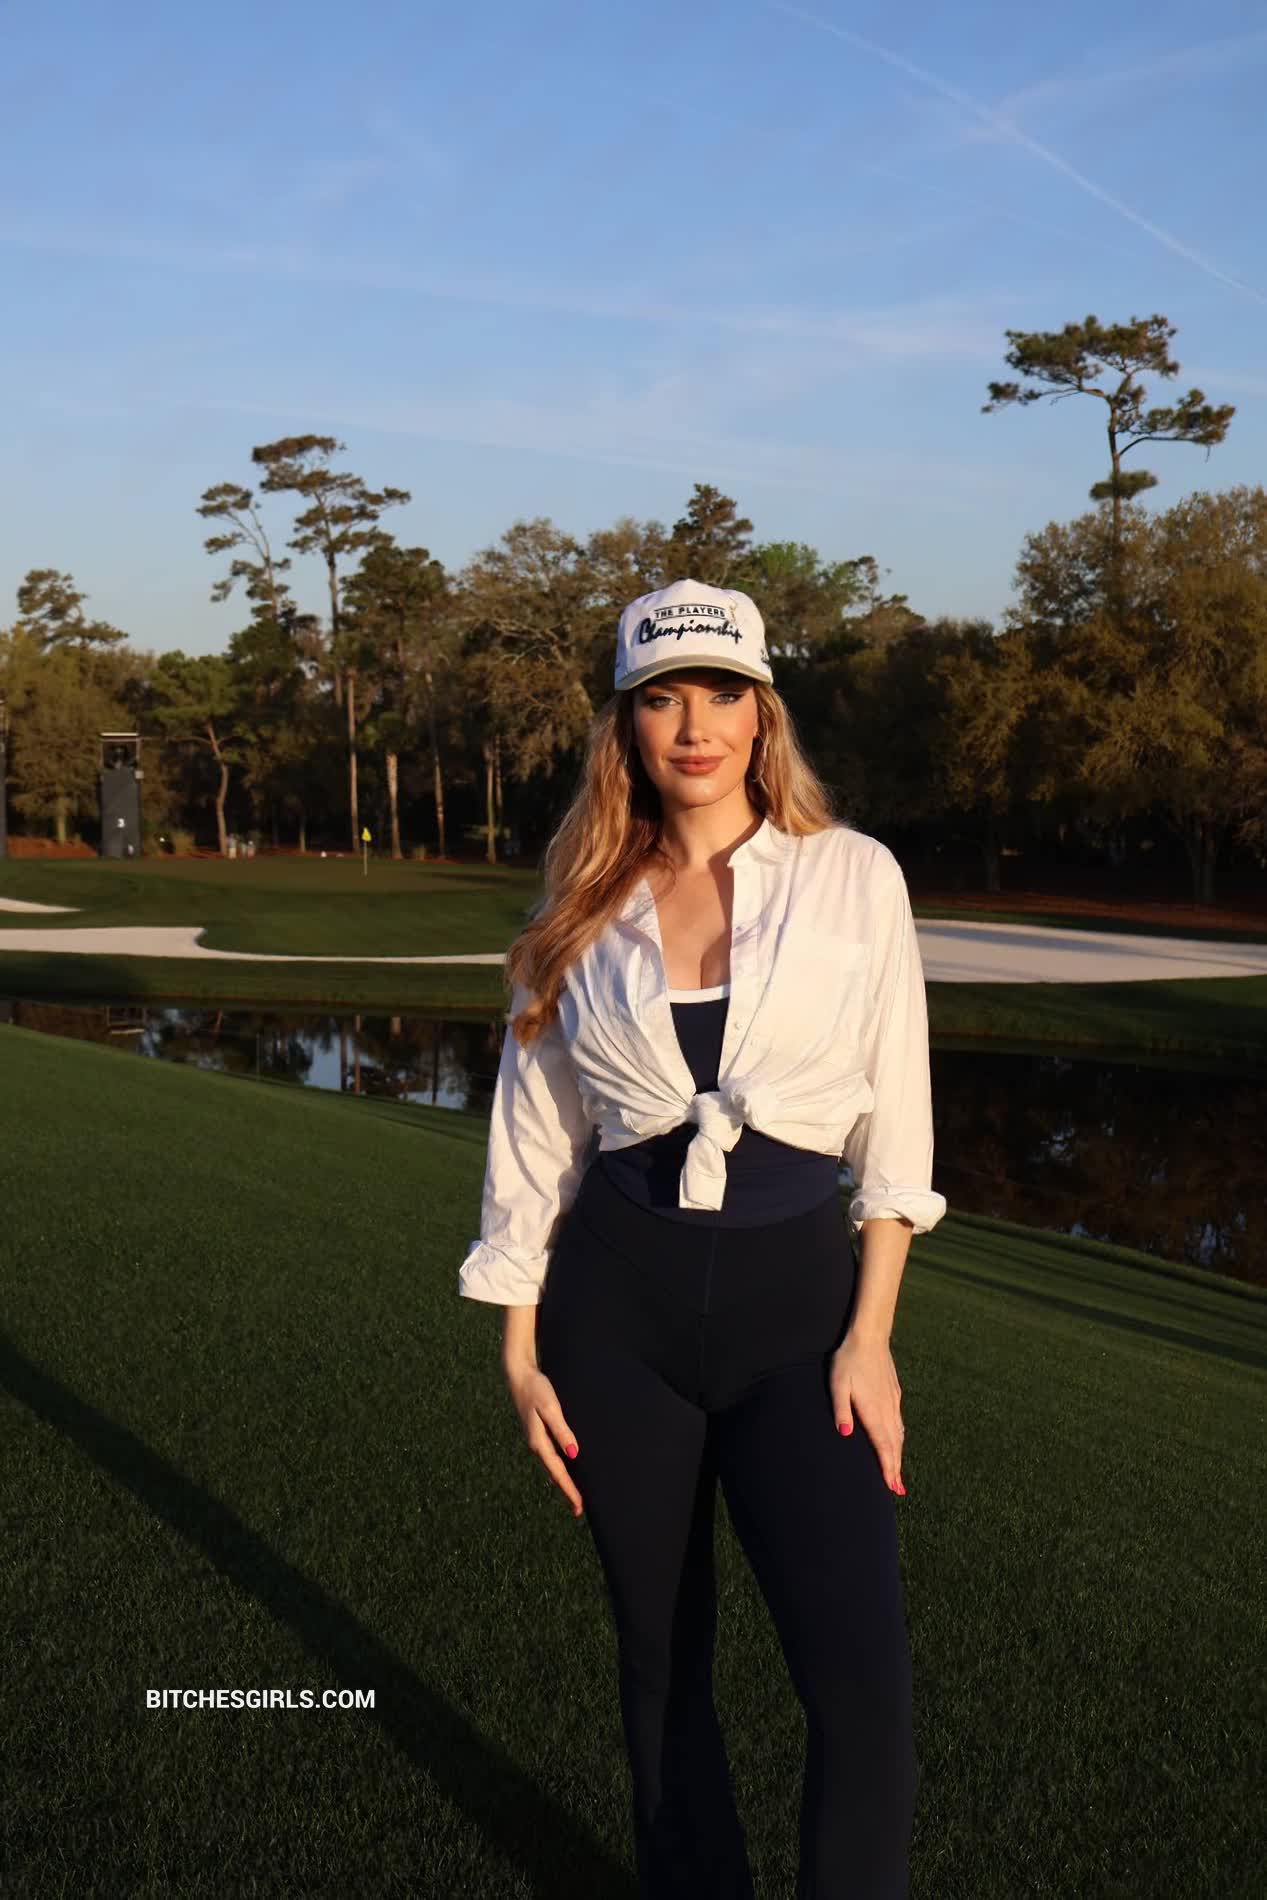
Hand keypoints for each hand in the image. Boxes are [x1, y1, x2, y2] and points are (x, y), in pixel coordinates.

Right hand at [505, 1363, 584, 1518]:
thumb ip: (562, 1431)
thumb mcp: (550, 1408)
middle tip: (579, 1510)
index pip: (558, 1472)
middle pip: (554, 1474)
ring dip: (562, 1481)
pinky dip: (558, 1468)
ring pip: (551, 1467)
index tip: (580, 1506)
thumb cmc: (536, 1389)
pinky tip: (565, 1468)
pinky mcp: (537, 1432)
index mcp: (539, 1442)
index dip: (570, 1490)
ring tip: (574, 1495)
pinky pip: (549, 1457)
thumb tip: (573, 1454)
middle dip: (566, 1491)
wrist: (518, 1374)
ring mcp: (535, 1439)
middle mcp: (536, 1444)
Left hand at [830, 1334, 905, 1495]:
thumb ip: (841, 1409)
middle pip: (894, 1444)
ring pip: (898, 1434)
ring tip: (897, 1473)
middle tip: (897, 1490)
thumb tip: (846, 1434)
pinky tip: (897, 1442)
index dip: (887, 1466)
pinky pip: (899, 1422)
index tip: (891, 1486)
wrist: (870, 1336)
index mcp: (873, 1409)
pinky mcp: (894, 1393)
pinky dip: (899, 1438)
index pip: (882, 1444)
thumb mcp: (837, 1383)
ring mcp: (893, 1401)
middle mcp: (887, 1408)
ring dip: (898, 1455)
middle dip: (895, 1468)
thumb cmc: (848, 1359)